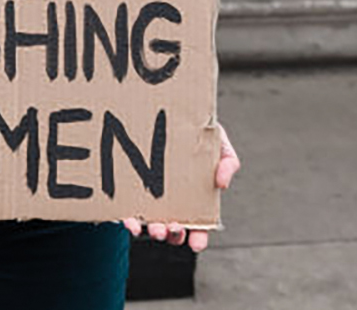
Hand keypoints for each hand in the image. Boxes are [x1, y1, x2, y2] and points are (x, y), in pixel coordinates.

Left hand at [122, 122, 239, 252]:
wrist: (169, 111)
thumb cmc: (196, 131)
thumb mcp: (219, 143)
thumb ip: (228, 162)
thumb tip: (222, 184)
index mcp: (195, 197)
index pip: (199, 224)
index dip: (199, 237)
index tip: (197, 244)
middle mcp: (172, 202)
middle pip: (173, 228)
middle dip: (173, 234)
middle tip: (172, 230)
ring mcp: (152, 198)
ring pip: (151, 223)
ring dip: (152, 230)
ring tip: (154, 228)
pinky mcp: (132, 191)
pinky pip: (128, 209)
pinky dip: (129, 219)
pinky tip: (129, 220)